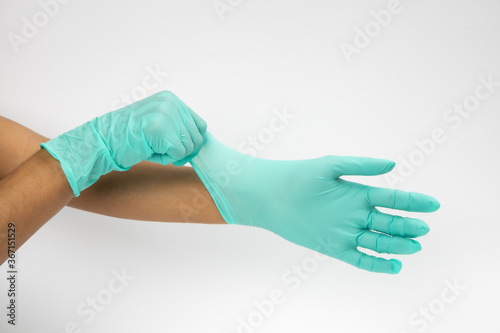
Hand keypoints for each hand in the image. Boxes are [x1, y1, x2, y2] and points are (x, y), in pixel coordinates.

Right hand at [42, 90, 206, 195]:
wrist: (102, 142)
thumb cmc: (127, 137)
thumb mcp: (157, 122)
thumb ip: (178, 126)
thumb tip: (201, 140)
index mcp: (170, 99)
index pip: (199, 125)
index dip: (190, 142)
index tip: (175, 148)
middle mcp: (170, 103)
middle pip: (196, 138)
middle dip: (181, 151)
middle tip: (159, 150)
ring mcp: (165, 115)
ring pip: (188, 147)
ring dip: (172, 155)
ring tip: (151, 147)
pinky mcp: (161, 130)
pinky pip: (178, 154)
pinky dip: (165, 159)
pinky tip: (149, 151)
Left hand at [191, 132, 439, 273]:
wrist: (269, 196)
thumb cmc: (298, 176)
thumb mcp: (331, 165)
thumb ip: (360, 165)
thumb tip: (392, 164)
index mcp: (358, 193)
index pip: (392, 199)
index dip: (412, 202)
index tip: (432, 204)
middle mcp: (355, 213)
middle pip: (389, 222)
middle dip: (407, 225)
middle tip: (423, 228)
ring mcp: (345, 231)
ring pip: (378, 241)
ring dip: (396, 245)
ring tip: (413, 247)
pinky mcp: (332, 246)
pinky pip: (359, 258)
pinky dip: (376, 263)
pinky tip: (393, 266)